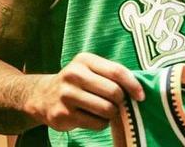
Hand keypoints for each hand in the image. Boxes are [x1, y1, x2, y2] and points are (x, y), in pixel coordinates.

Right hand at [25, 53, 144, 131]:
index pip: (117, 71)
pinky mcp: (63, 115)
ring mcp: (67, 95)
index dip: (133, 85)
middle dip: (121, 101)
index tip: (141, 96)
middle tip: (118, 104)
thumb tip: (138, 90)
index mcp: (85, 60)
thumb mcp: (91, 69)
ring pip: (106, 109)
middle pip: (114, 92)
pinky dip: (101, 123)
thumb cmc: (78, 82)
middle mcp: (74, 75)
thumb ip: (111, 75)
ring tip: (106, 111)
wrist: (43, 96)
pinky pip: (96, 124)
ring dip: (112, 114)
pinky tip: (94, 118)